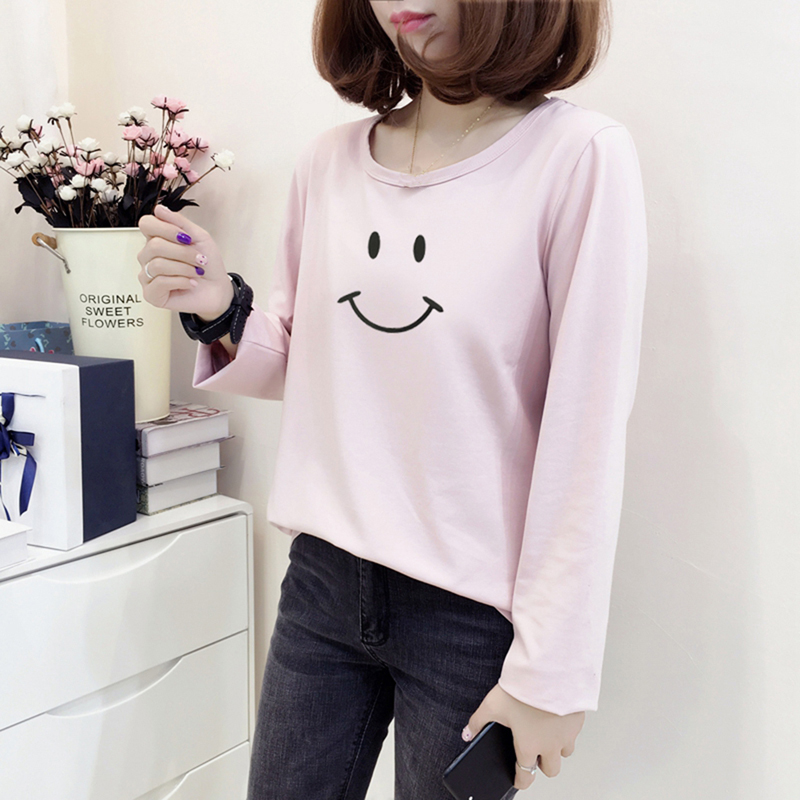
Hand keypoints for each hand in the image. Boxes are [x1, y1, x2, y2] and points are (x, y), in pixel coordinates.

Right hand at [136, 204, 233, 319]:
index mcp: (156, 240)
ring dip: (184, 268)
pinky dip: (181, 281)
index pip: (146, 224)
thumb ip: (180, 222)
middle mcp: (147, 257)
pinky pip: (160, 282)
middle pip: (154, 246)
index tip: (187, 238)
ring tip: (197, 273)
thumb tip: (158, 209)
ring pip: (157, 265)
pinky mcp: (151, 294)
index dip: (167, 229)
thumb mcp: (199, 238)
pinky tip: (191, 284)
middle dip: (183, 253)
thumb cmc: (208, 264)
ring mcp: (147, 276)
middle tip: (200, 260)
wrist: (218, 290)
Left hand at [462, 683, 584, 790]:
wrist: (548, 672)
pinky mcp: (577, 721)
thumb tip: (467, 732)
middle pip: (551, 770)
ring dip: (557, 748)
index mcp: (529, 746)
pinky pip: (574, 732)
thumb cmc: (523, 690)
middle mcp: (550, 745)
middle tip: (534, 752)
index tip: (519, 778)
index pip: (526, 775)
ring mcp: (567, 734)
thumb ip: (478, 721)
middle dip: (542, 765)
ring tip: (546, 732)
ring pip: (565, 752)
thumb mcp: (493, 704)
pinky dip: (566, 728)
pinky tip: (556, 715)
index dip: (521, 780)